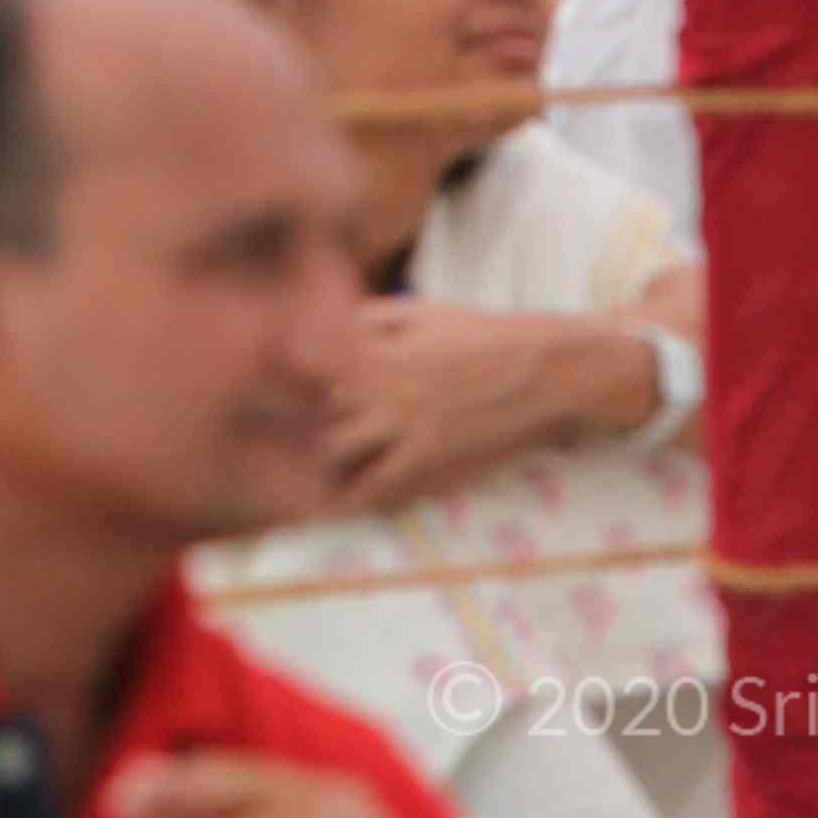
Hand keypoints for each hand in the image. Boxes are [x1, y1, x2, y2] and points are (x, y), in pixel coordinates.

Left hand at [319, 303, 642, 513]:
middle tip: (287, 442)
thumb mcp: (420, 310)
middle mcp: (379, 383)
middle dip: (296, 424)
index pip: (308, 366)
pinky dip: (353, 496)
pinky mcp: (427, 453)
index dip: (289, 384)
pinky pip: (376, 482)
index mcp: (374, 345)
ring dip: (320, 462)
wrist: (538, 367)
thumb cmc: (482, 333)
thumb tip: (328, 323)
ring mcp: (401, 421)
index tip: (279, 396)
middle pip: (313, 409)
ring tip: (306, 476)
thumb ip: (369, 316)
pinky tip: (337, 506)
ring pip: (335, 448)